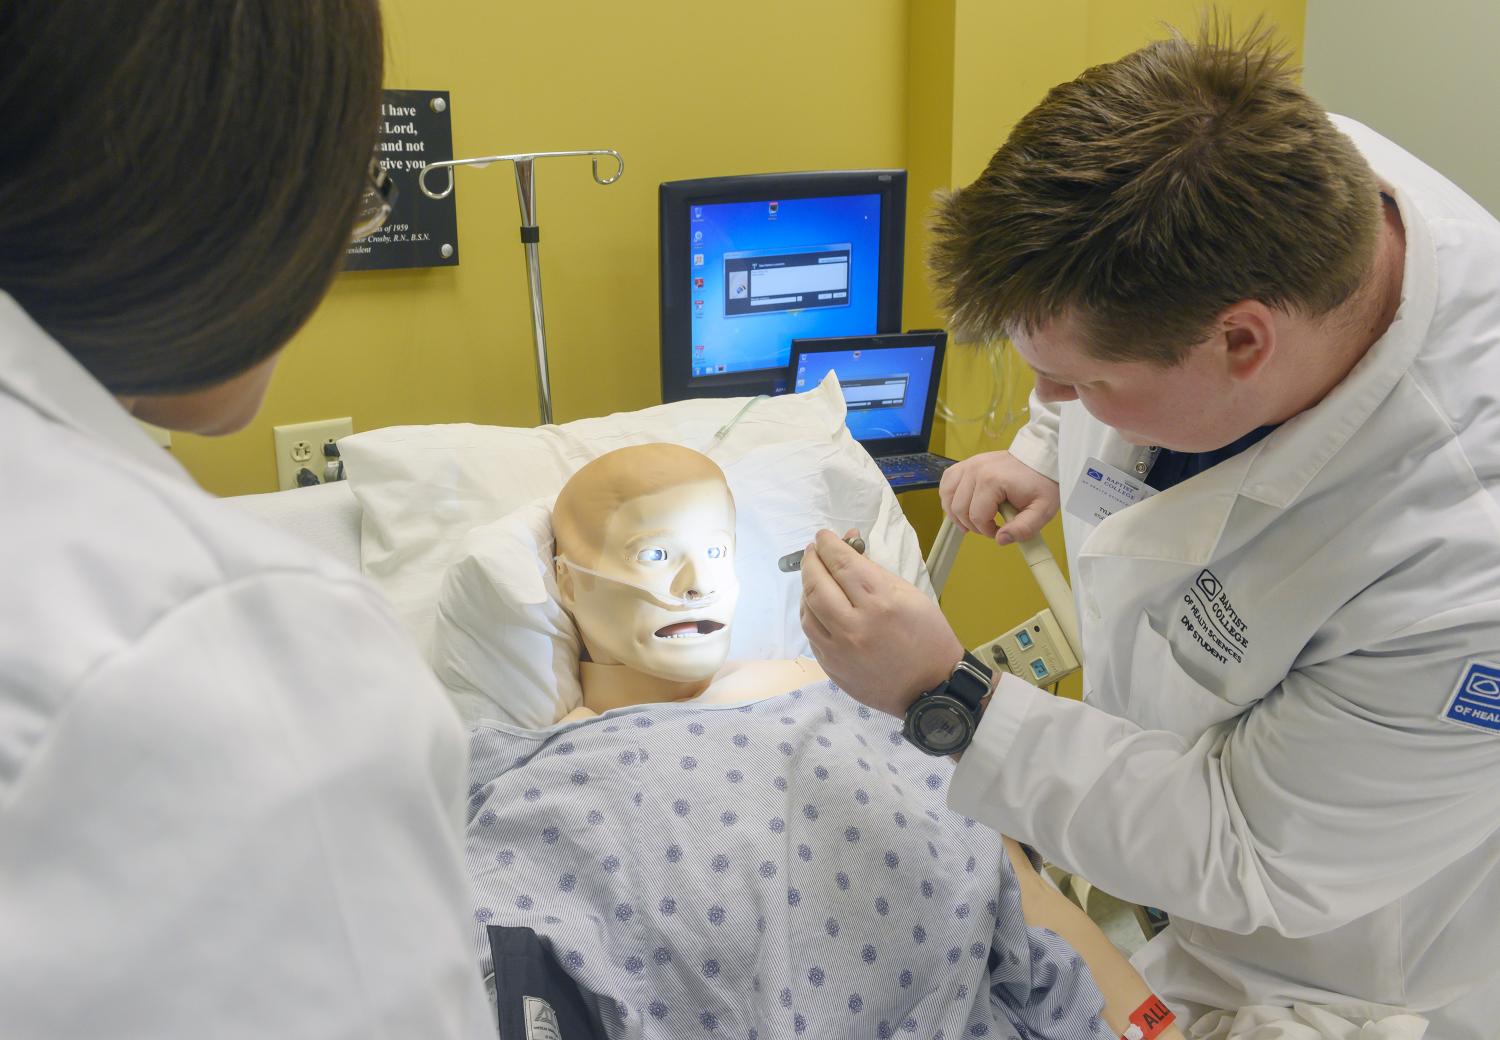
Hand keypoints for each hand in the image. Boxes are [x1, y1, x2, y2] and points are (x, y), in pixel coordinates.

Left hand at [799, 529, 964, 718]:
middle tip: (813, 550)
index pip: (843, 564)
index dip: (829, 545)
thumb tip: (849, 546)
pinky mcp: (831, 666)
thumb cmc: (928, 637)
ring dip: (806, 586)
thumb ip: (874, 570)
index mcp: (881, 603)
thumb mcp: (910, 595)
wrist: (931, 689)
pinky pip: (811, 633)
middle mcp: (855, 625)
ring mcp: (839, 649)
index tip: (823, 536)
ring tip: (814, 574)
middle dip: (811, 560)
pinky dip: (810, 612)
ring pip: (808, 609)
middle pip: (817, 583)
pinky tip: (817, 603)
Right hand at [938, 450, 1059, 545]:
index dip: (986, 531)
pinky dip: (949, 496)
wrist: (1040, 458)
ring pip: (947, 496)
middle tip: (988, 527)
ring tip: (971, 520)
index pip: (976, 517)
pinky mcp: (966, 463)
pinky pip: (947, 482)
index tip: (998, 531)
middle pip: (959, 508)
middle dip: (972, 524)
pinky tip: (961, 504)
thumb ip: (1024, 528)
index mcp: (992, 480)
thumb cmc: (1041, 482)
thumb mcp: (1042, 510)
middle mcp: (976, 470)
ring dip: (956, 513)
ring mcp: (969, 464)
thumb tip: (1001, 540)